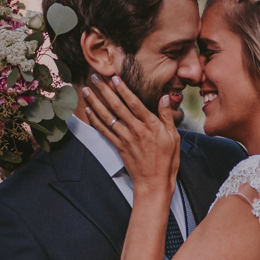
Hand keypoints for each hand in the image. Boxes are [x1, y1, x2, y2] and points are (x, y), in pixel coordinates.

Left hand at [79, 73, 178, 195]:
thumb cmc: (167, 160)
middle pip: (117, 106)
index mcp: (151, 125)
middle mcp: (136, 129)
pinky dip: (95, 120)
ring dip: (95, 102)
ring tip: (86, 91)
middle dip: (104, 90)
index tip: (114, 77)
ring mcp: (125, 138)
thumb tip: (165, 97)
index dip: (123, 89)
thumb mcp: (173, 137)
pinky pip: (104, 131)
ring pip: (107, 117)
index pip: (134, 103)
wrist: (154, 182)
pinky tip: (88, 111)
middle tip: (94, 77)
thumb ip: (167, 116)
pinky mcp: (118, 147)